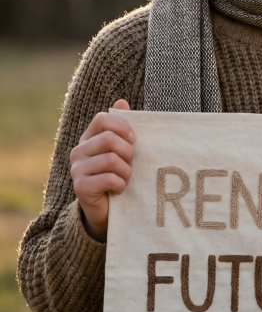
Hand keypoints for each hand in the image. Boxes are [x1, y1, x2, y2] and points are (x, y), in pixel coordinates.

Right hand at [69, 99, 134, 240]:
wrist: (108, 210)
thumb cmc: (117, 175)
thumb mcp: (122, 150)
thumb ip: (121, 127)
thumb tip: (122, 101)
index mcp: (88, 138)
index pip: (102, 119)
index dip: (122, 127)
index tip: (134, 140)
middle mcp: (78, 151)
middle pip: (110, 139)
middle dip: (128, 152)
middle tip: (130, 164)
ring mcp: (76, 169)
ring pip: (111, 160)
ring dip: (126, 171)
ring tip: (125, 178)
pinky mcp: (80, 187)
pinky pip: (109, 179)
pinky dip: (121, 185)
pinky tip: (119, 189)